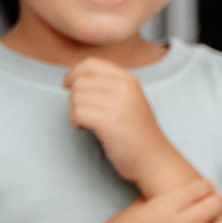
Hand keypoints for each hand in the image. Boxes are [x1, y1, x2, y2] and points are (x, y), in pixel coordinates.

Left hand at [67, 60, 192, 193]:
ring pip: (76, 96)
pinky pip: (78, 112)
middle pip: (80, 81)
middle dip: (74, 98)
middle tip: (83, 114)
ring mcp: (117, 103)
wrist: (153, 159)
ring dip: (74, 111)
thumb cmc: (137, 134)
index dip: (74, 73)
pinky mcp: (109, 120)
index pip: (91, 63)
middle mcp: (123, 86)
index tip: (67, 85)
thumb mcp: (129, 99)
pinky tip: (86, 129)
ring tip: (87, 123)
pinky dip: (76, 122)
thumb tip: (76, 78)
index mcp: (128, 79)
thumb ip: (109, 86)